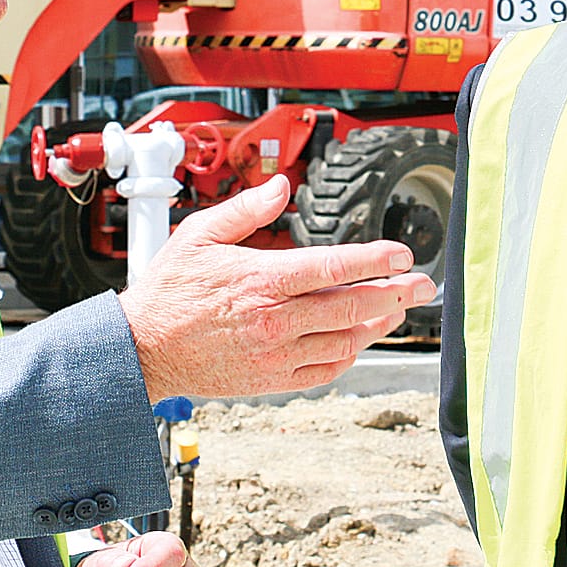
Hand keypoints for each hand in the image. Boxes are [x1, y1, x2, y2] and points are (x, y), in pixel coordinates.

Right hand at [118, 175, 437, 399]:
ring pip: (345, 341)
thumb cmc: (169, 292)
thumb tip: (282, 186)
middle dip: (396, 293)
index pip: (333, 267)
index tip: (402, 254)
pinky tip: (358, 340)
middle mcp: (275, 320)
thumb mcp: (199, 236)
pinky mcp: (272, 380)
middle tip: (423, 284)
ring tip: (398, 310)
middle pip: (352, 307)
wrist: (142, 350)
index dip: (375, 260)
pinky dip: (349, 355)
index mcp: (261, 280)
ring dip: (378, 325)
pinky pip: (324, 371)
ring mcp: (276, 354)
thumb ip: (247, 210)